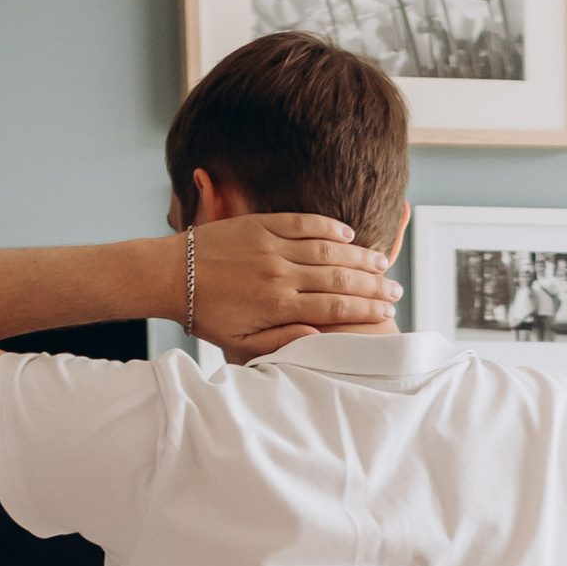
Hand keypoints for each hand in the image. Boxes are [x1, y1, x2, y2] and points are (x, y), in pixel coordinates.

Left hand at [189, 213, 400, 363]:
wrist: (170, 275)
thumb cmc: (206, 315)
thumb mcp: (241, 343)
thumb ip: (281, 341)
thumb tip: (319, 339)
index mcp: (277, 305)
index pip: (334, 307)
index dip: (365, 309)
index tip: (388, 312)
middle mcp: (278, 274)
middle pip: (339, 278)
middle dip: (373, 285)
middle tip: (397, 289)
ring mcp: (270, 246)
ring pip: (326, 249)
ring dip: (359, 255)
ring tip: (382, 263)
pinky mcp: (260, 224)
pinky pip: (302, 222)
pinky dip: (328, 227)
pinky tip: (348, 233)